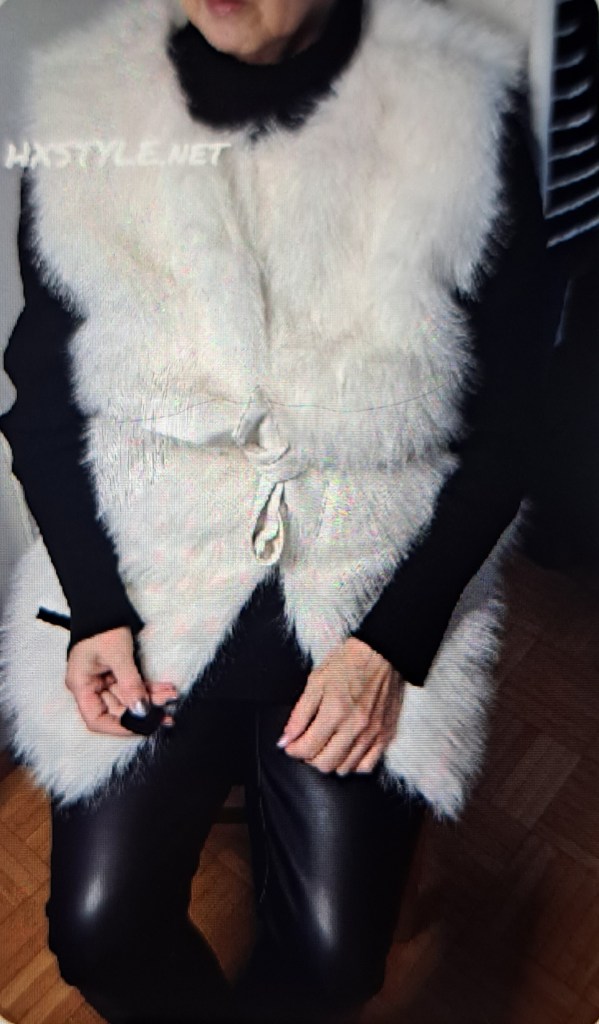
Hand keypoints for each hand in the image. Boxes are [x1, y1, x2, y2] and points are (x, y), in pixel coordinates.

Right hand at [65, 626, 177, 735]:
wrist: (104, 602)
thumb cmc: (103, 626)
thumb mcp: (118, 656)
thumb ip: (130, 685)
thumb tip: (141, 712)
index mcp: (81, 685)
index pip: (96, 719)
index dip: (119, 727)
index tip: (143, 726)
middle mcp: (92, 685)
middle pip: (117, 709)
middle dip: (143, 711)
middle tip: (167, 711)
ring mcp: (105, 679)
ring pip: (130, 698)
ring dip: (151, 698)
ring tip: (172, 695)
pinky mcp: (118, 671)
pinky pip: (134, 685)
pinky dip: (150, 688)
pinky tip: (167, 688)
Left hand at [278, 637, 403, 774]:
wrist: (382, 653)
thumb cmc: (348, 663)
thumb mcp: (316, 681)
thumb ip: (299, 714)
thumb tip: (285, 740)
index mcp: (334, 712)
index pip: (307, 749)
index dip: (293, 750)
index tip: (290, 744)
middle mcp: (355, 727)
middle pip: (325, 764)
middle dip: (309, 758)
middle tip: (306, 745)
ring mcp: (372, 734)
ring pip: (345, 768)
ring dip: (330, 761)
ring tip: (325, 746)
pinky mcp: (386, 735)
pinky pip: (367, 766)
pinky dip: (353, 764)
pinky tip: (346, 751)